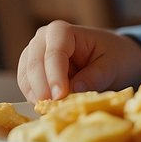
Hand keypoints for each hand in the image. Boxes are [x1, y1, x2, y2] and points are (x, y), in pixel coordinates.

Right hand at [16, 20, 140, 102]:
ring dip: (38, 95)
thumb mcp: (112, 65)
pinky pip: (27, 87)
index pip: (54, 52)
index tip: (61, 95)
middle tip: (55, 107)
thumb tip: (74, 89)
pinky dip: (37, 98)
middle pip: (34, 63)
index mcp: (62, 31)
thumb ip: (94, 76)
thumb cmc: (114, 56)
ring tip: (55, 110)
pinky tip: (50, 108)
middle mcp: (43, 39)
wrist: (113, 57)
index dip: (55, 75)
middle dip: (43, 87)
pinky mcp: (32, 72)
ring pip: (26, 77)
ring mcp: (34, 55)